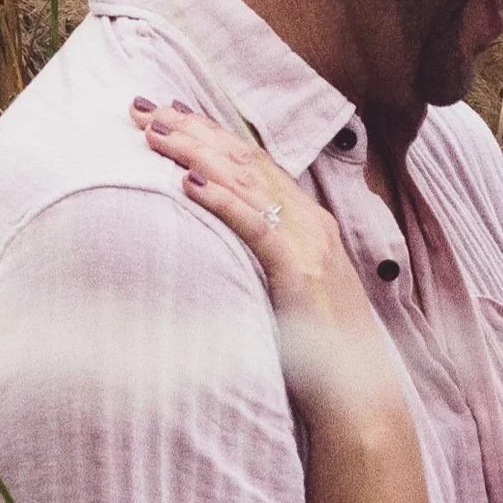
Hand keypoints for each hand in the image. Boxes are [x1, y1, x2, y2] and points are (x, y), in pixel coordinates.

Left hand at [130, 100, 395, 412]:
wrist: (359, 396)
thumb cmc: (318, 354)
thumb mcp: (287, 293)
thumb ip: (261, 262)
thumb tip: (218, 250)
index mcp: (308, 224)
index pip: (253, 163)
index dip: (210, 132)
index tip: (167, 112)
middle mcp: (311, 223)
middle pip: (245, 160)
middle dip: (192, 128)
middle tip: (143, 106)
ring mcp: (309, 244)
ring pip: (246, 182)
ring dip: (196, 152)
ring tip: (154, 131)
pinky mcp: (300, 271)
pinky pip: (255, 226)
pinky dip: (221, 200)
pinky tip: (188, 183)